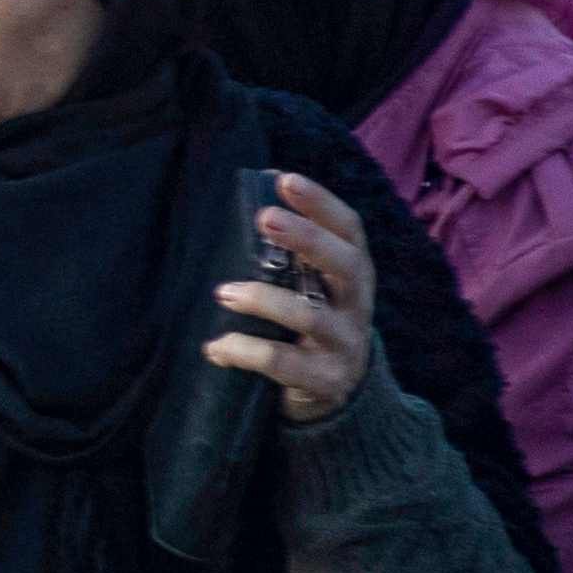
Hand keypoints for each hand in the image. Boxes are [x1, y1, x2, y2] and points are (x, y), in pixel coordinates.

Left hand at [209, 170, 376, 425]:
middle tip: (264, 217)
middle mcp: (357, 305)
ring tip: (223, 292)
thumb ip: (291, 251)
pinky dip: (245, 352)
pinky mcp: (326, 381)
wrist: (336, 393)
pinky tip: (215, 347)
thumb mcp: (310, 285)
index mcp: (353, 273)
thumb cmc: (312, 321)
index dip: (322, 203)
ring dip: (264, 299)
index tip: (285, 179)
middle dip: (307, 238)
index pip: (348, 230)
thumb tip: (257, 189)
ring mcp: (345, 344)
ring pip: (310, 316)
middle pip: (345, 264)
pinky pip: (283, 364)